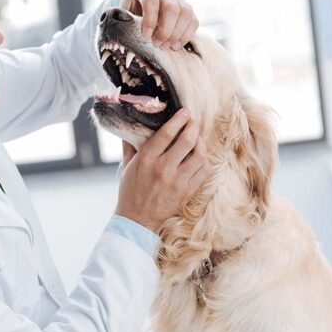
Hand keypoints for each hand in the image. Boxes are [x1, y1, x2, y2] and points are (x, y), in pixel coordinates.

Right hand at [115, 109, 209, 233]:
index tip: (185, 112)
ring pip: (199, 155)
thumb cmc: (130, 192)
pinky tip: (200, 156)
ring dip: (201, 143)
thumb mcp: (126, 167)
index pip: (166, 133)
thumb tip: (130, 127)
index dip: (179, 119)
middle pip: (187, 141)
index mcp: (146, 159)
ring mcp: (177, 181)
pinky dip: (204, 160)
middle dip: (193, 126)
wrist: (137, 220)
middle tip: (194, 121)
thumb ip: (130, 146)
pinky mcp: (186, 192)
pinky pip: (203, 172)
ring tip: (198, 138)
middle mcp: (163, 168)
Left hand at [120, 0, 198, 50]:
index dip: (150, 20)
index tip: (146, 36)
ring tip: (166, 46)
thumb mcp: (125, 12)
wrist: (139, 0)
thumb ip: (128, 21)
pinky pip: (193, 20)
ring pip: (186, 13)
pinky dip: (186, 35)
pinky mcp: (186, 7)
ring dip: (177, 34)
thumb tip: (134, 39)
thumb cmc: (130, 9)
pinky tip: (175, 45)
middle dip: (165, 30)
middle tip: (157, 44)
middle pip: (171, 8)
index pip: (151, 1)